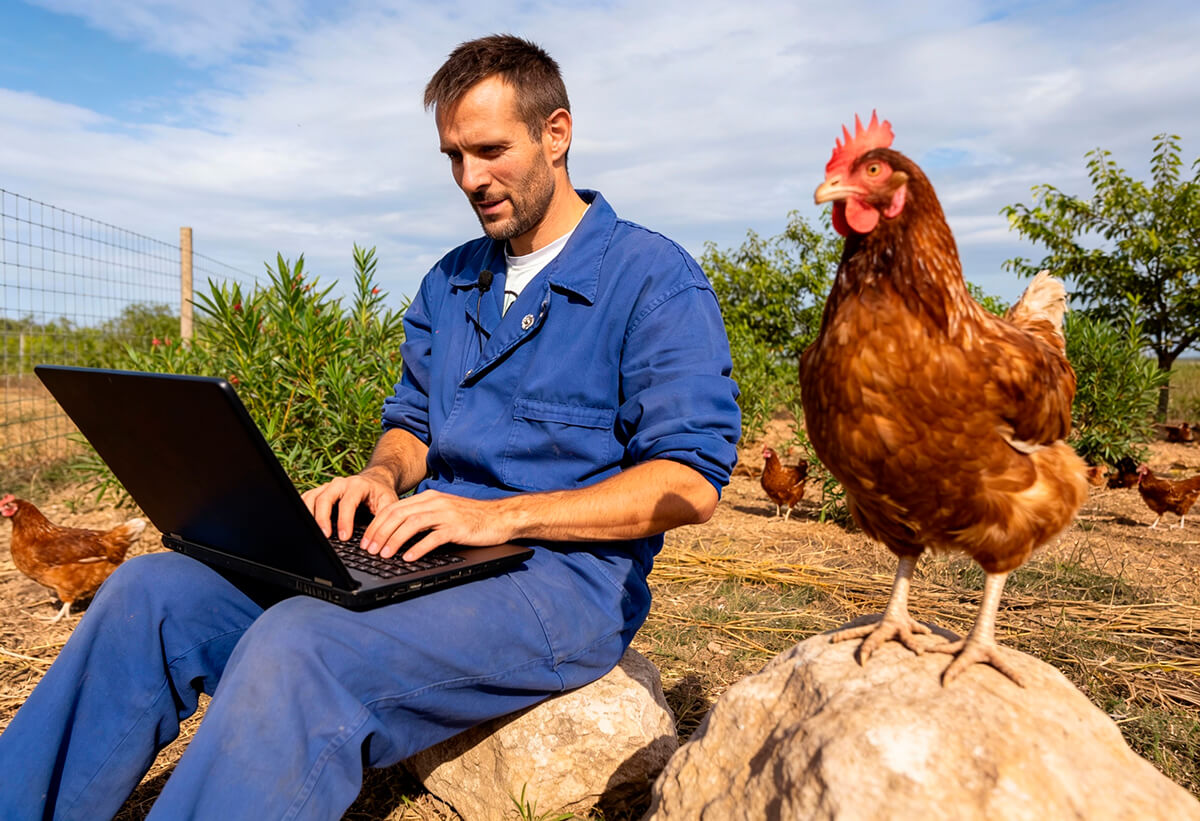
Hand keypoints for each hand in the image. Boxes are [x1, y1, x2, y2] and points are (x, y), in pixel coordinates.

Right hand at [301, 468, 399, 541]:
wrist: (375, 480)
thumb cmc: (381, 494)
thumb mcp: (388, 503)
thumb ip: (383, 519)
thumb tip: (373, 541)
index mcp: (357, 485)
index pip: (347, 502)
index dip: (344, 520)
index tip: (344, 537)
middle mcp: (340, 483)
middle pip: (325, 498)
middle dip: (322, 518)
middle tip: (324, 536)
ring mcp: (328, 486)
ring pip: (312, 497)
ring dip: (309, 514)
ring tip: (311, 532)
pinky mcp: (320, 491)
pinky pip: (306, 498)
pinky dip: (303, 510)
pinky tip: (304, 523)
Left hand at [362, 489, 516, 560]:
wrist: (500, 517)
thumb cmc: (471, 518)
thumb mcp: (443, 513)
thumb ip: (423, 518)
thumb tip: (397, 534)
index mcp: (428, 498)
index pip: (394, 508)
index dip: (376, 524)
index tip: (365, 540)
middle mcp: (434, 502)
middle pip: (398, 515)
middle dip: (379, 533)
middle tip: (368, 550)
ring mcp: (446, 514)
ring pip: (411, 524)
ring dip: (394, 540)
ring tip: (384, 555)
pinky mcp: (457, 527)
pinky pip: (433, 537)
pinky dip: (418, 548)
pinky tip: (409, 558)